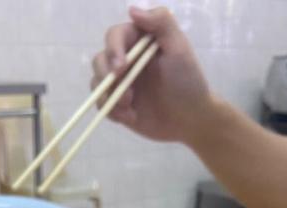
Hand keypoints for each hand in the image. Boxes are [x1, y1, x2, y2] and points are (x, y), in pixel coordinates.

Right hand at [91, 6, 209, 145]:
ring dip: (109, 95)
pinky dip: (112, 112)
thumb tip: (131, 10)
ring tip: (129, 106)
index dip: (113, 49)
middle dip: (106, 75)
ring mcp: (120, 83)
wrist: (189, 118)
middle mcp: (126, 60)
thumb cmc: (187, 81)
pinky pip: (102, 105)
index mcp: (138, 42)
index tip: (121, 67)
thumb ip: (161, 22)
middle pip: (100, 59)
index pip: (115, 36)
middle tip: (125, 91)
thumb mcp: (179, 47)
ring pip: (97, 82)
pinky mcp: (117, 105)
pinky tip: (131, 117)